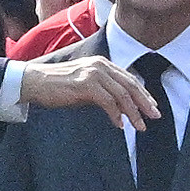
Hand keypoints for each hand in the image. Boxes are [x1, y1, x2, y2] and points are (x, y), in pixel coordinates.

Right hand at [21, 56, 159, 130]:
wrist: (35, 82)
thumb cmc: (58, 86)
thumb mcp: (86, 85)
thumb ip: (104, 91)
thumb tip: (121, 107)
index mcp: (102, 64)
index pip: (129, 79)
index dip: (143, 94)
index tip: (152, 107)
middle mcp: (101, 65)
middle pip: (130, 85)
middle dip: (144, 102)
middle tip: (154, 116)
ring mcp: (93, 73)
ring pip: (122, 94)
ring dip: (133, 112)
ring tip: (139, 126)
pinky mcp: (85, 85)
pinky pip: (108, 101)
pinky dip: (116, 114)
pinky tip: (119, 125)